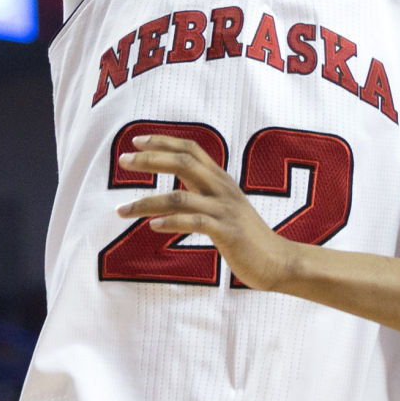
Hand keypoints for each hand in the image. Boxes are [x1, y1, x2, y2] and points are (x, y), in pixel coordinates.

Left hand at [117, 134, 294, 292]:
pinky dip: (171, 222)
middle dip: (150, 159)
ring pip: (180, 196)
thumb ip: (206, 195)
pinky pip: (194, 222)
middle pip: (184, 162)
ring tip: (121, 210)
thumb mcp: (227, 208)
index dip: (164, 141)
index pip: (191, 150)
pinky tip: (153, 226)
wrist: (278, 260)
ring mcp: (224, 210)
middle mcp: (222, 189)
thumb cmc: (248, 237)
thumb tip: (180, 192)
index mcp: (221, 180)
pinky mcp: (227, 232)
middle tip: (122, 160)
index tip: (137, 140)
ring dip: (147, 201)